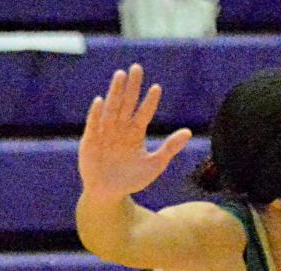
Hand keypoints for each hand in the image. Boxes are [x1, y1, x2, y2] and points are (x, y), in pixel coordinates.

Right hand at [79, 64, 191, 199]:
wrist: (109, 193)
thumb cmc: (132, 179)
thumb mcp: (155, 164)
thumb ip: (170, 148)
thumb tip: (188, 132)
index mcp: (135, 133)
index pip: (144, 113)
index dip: (150, 102)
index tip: (157, 88)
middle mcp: (120, 129)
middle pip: (127, 104)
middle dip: (132, 87)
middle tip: (137, 68)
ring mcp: (105, 133)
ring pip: (111, 109)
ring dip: (115, 93)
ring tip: (120, 76)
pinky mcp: (91, 141)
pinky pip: (94, 125)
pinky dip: (96, 114)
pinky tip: (100, 101)